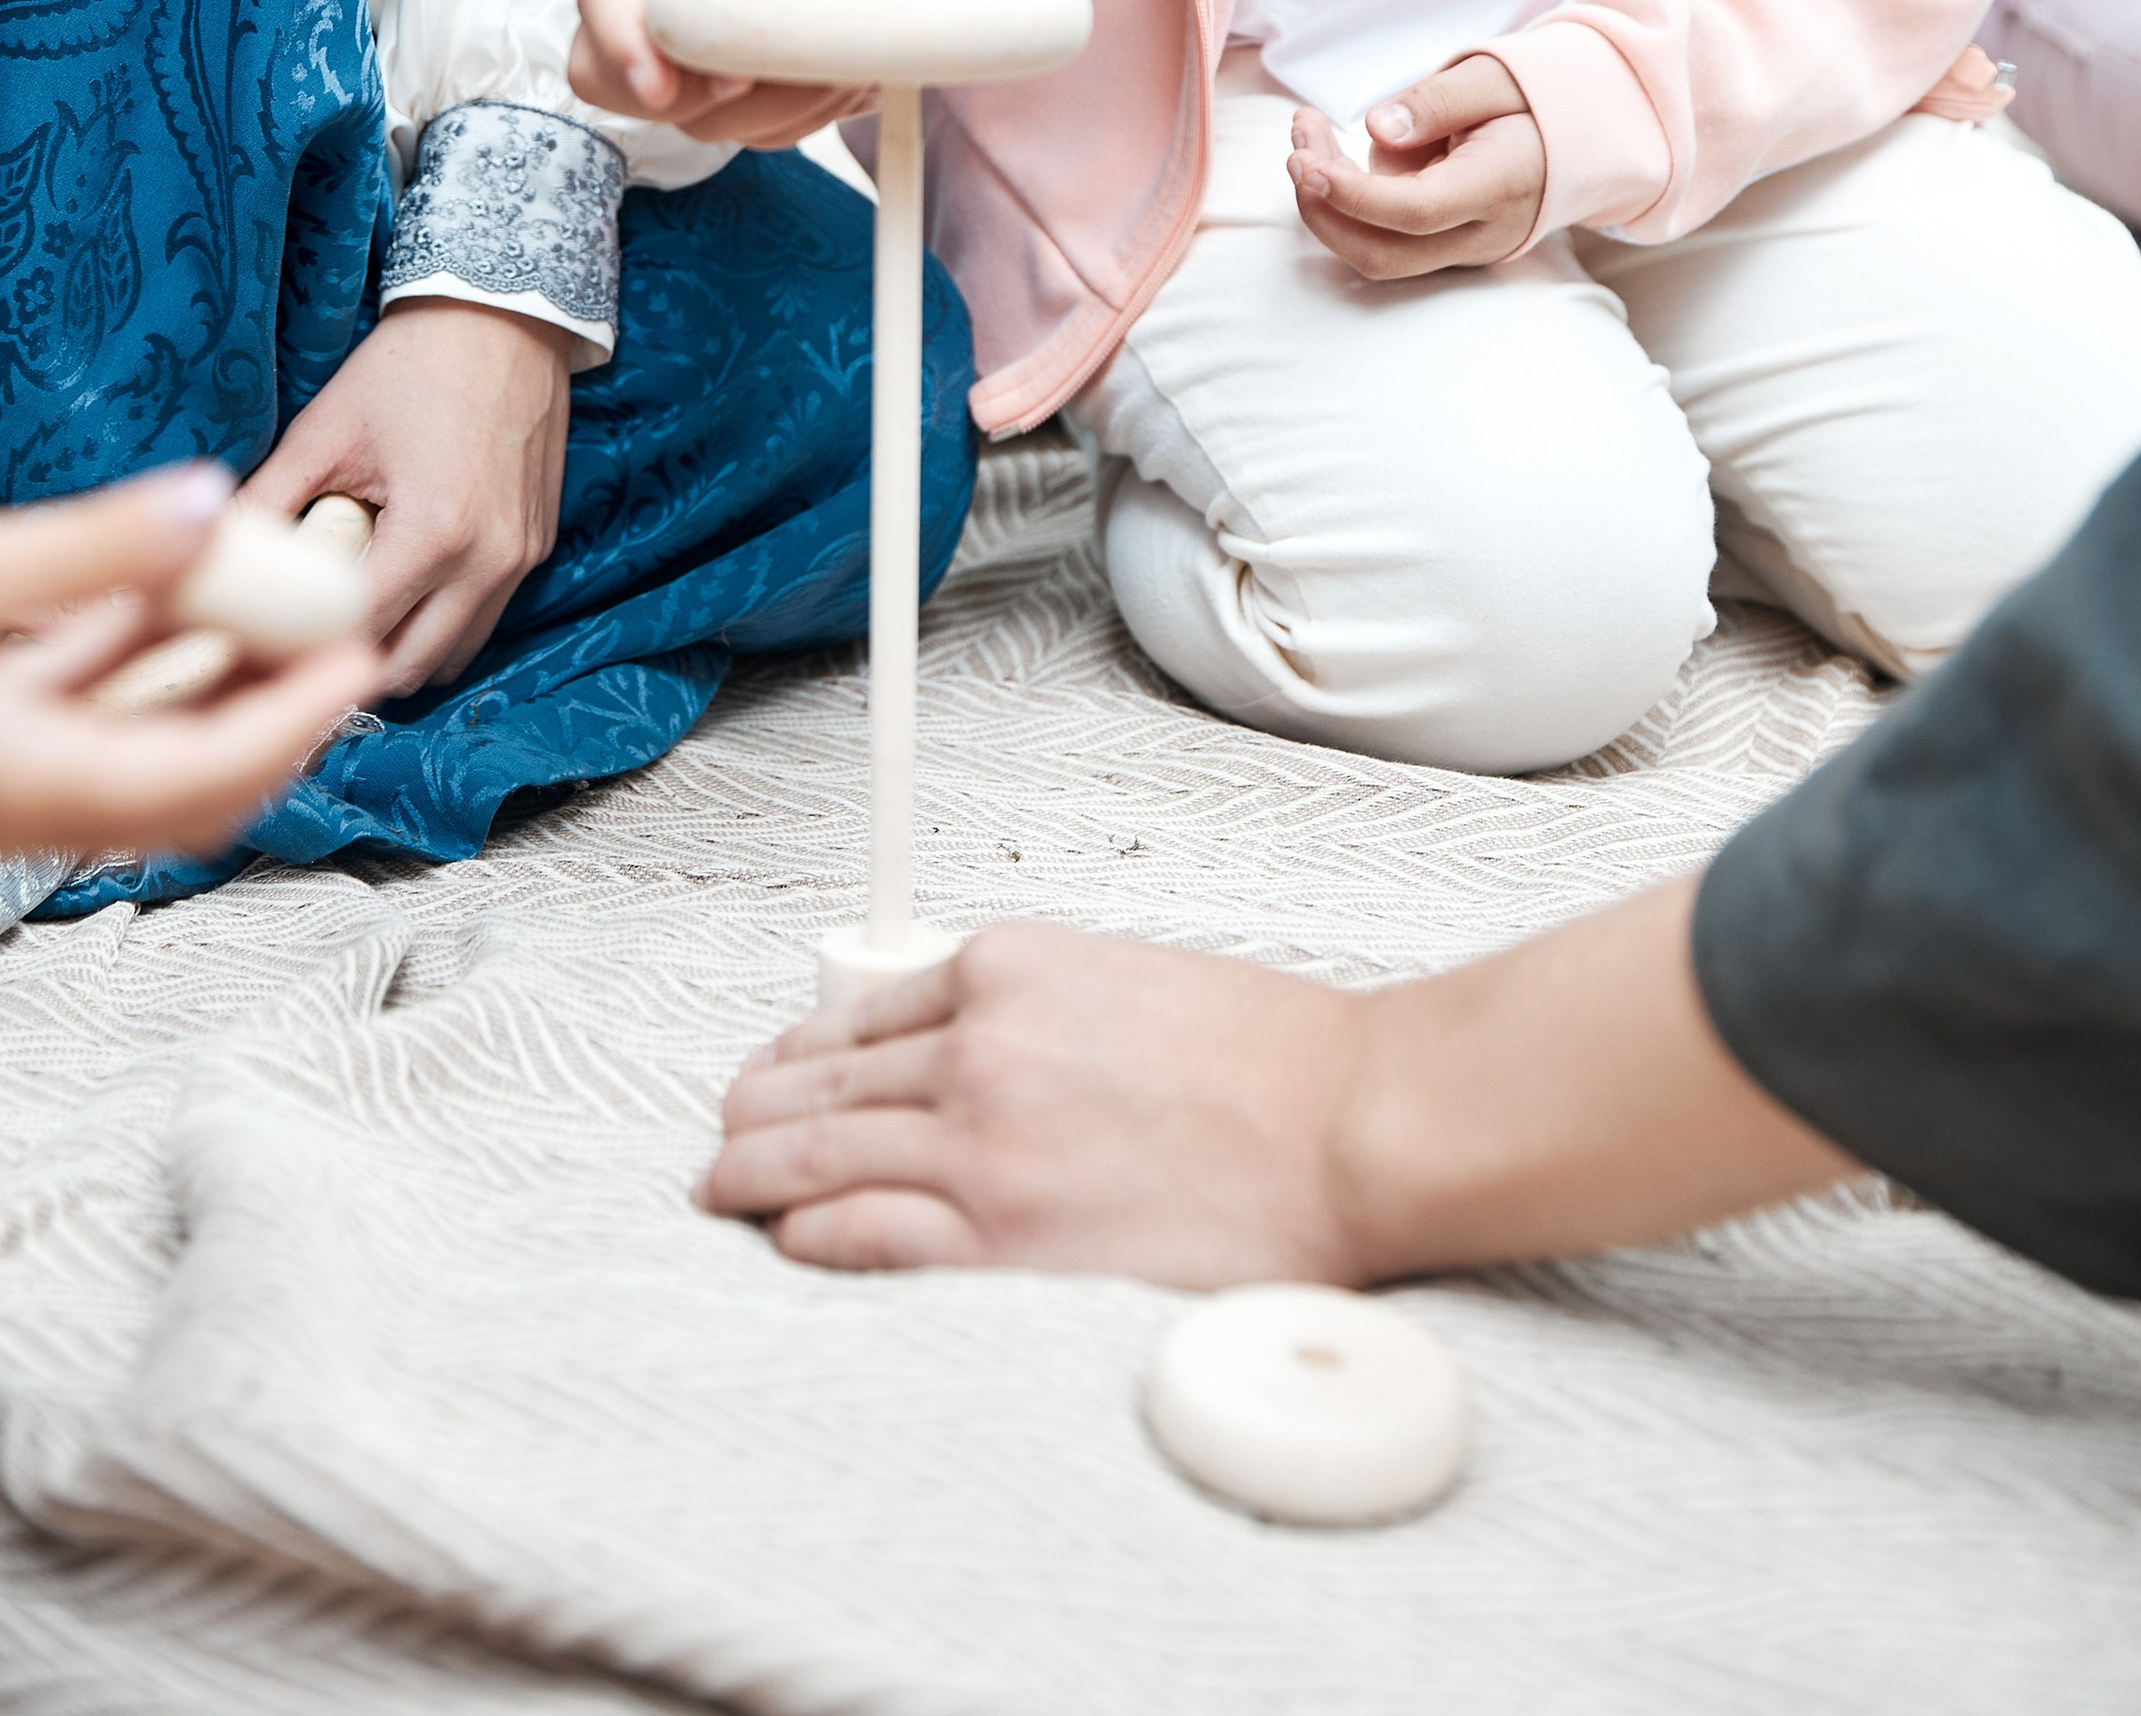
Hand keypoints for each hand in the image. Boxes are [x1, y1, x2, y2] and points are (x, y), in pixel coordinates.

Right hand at [0, 468, 381, 860]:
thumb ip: (93, 551)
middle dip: (285, 721)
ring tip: (290, 623)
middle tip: (344, 645)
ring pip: (162, 767)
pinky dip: (166, 687)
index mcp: (43, 783)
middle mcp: (49, 806)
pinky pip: (113, 741)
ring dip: (230, 702)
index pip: (206, 771)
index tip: (360, 660)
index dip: (297, 717)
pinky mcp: (15, 758)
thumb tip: (207, 504)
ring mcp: (34, 789)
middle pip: (203, 789)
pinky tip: (188, 616)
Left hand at [243, 303, 573, 696]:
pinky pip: (484, 616)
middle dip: (350, 666)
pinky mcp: (538, 545)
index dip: (304, 651)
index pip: (358, 636)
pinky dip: (440, 623)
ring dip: (401, 653)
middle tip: (300, 647)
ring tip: (351, 624)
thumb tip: (210, 554)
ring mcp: (521, 557)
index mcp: (433, 534)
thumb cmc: (411, 365)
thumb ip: (268, 501)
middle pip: (409, 668)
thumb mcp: (325, 429)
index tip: (266, 651)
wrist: (506, 315)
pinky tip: (402, 591)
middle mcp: (488, 561)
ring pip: (453, 654)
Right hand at [572, 0, 917, 147]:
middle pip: (611, 76)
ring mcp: (691, 53)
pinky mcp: (734, 93)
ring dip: (768, 109)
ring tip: (838, 67)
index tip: (656, 85)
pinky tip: (844, 78)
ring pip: (693, 117)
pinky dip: (800, 117)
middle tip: (753, 80)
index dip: (618, 41)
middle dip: (683, 95)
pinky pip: (751, 131)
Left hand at [701, 921, 1368, 1284]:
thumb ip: (1040, 1008)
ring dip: (754, 1174)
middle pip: (820, 1079)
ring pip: (817, 1155)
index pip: (863, 1008)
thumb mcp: (1130, 979)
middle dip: (757, 1111)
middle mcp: (979, 1045)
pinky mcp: (999, 1234)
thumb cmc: (1272, 1060)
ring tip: (725, 1191)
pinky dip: (808, 1235)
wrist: (1348, 1123)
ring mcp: (981, 1142)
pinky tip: (790, 1239)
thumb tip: (973, 1050)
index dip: (804, 1046)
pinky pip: (861, 1233)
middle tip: (727, 1136)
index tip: (780, 1069)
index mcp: (1012, 967)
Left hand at [1287, 54, 1546, 277]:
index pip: (1417, 212)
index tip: (1305, 162)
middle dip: (1324, 209)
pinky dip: (1349, 203)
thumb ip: (1436, 102)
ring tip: (1307, 130)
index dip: (1353, 196)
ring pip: (1378, 251)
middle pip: (1386, 253)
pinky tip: (1331, 152)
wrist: (1584, 136)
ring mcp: (1466, 248)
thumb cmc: (1535, 97)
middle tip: (1297, 147)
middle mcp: (1484, 232)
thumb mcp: (1492, 76)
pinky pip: (1387, 238)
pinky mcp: (1448, 245)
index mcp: (1502, 184)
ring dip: (1328, 203)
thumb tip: (1376, 130)